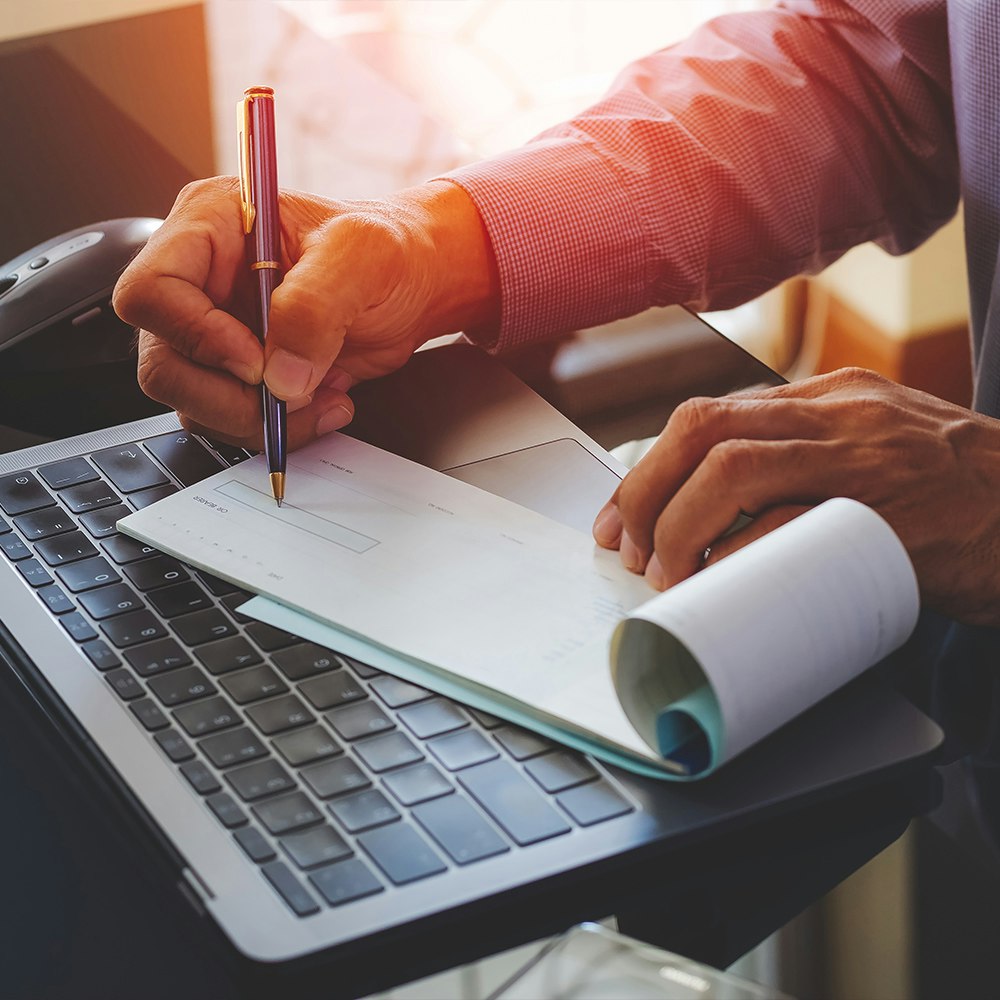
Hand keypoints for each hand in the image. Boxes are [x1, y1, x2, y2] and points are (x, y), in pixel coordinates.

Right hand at [113, 176, 497, 450]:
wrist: (415, 286)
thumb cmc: (388, 250)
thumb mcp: (362, 256)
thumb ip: (316, 306)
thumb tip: (280, 376)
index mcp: (210, 228)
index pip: (153, 291)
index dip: (195, 336)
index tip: (256, 361)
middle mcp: (201, 282)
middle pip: (163, 361)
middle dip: (226, 397)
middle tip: (288, 397)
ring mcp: (215, 332)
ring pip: (193, 401)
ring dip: (256, 419)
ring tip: (320, 398)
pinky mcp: (238, 374)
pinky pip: (230, 419)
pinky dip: (276, 428)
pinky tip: (321, 406)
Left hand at [592, 367, 999, 625]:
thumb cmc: (955, 495)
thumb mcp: (874, 450)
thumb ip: (804, 460)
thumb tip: (716, 514)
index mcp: (827, 398)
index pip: (709, 414)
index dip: (648, 468)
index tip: (621, 517)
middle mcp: (837, 414)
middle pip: (702, 429)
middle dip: (644, 491)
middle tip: (626, 548)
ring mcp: (863, 456)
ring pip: (732, 467)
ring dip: (677, 524)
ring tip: (665, 573)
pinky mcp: (889, 512)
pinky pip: (790, 523)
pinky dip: (738, 553)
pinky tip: (716, 582)